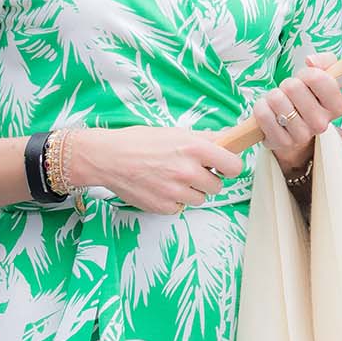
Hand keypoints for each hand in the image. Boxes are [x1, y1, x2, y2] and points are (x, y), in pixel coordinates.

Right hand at [68, 127, 243, 214]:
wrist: (108, 158)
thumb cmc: (139, 142)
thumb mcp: (175, 132)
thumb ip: (205, 138)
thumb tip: (230, 138)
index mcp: (194, 148)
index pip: (233, 166)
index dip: (230, 166)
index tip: (224, 166)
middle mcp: (188, 171)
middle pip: (217, 185)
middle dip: (207, 179)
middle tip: (190, 170)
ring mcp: (176, 192)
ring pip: (201, 199)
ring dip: (191, 191)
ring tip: (172, 178)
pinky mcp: (165, 207)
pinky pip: (181, 207)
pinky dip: (174, 200)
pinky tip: (161, 187)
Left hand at [252, 53, 341, 177]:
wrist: (293, 127)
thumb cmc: (309, 96)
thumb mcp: (323, 75)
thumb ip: (324, 61)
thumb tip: (310, 61)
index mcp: (337, 107)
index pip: (317, 78)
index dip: (306, 74)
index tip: (305, 80)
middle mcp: (322, 124)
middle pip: (293, 87)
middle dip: (287, 84)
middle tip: (290, 94)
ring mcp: (302, 135)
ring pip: (276, 99)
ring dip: (273, 96)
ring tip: (280, 103)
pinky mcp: (282, 142)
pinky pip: (263, 115)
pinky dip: (261, 108)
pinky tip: (270, 112)